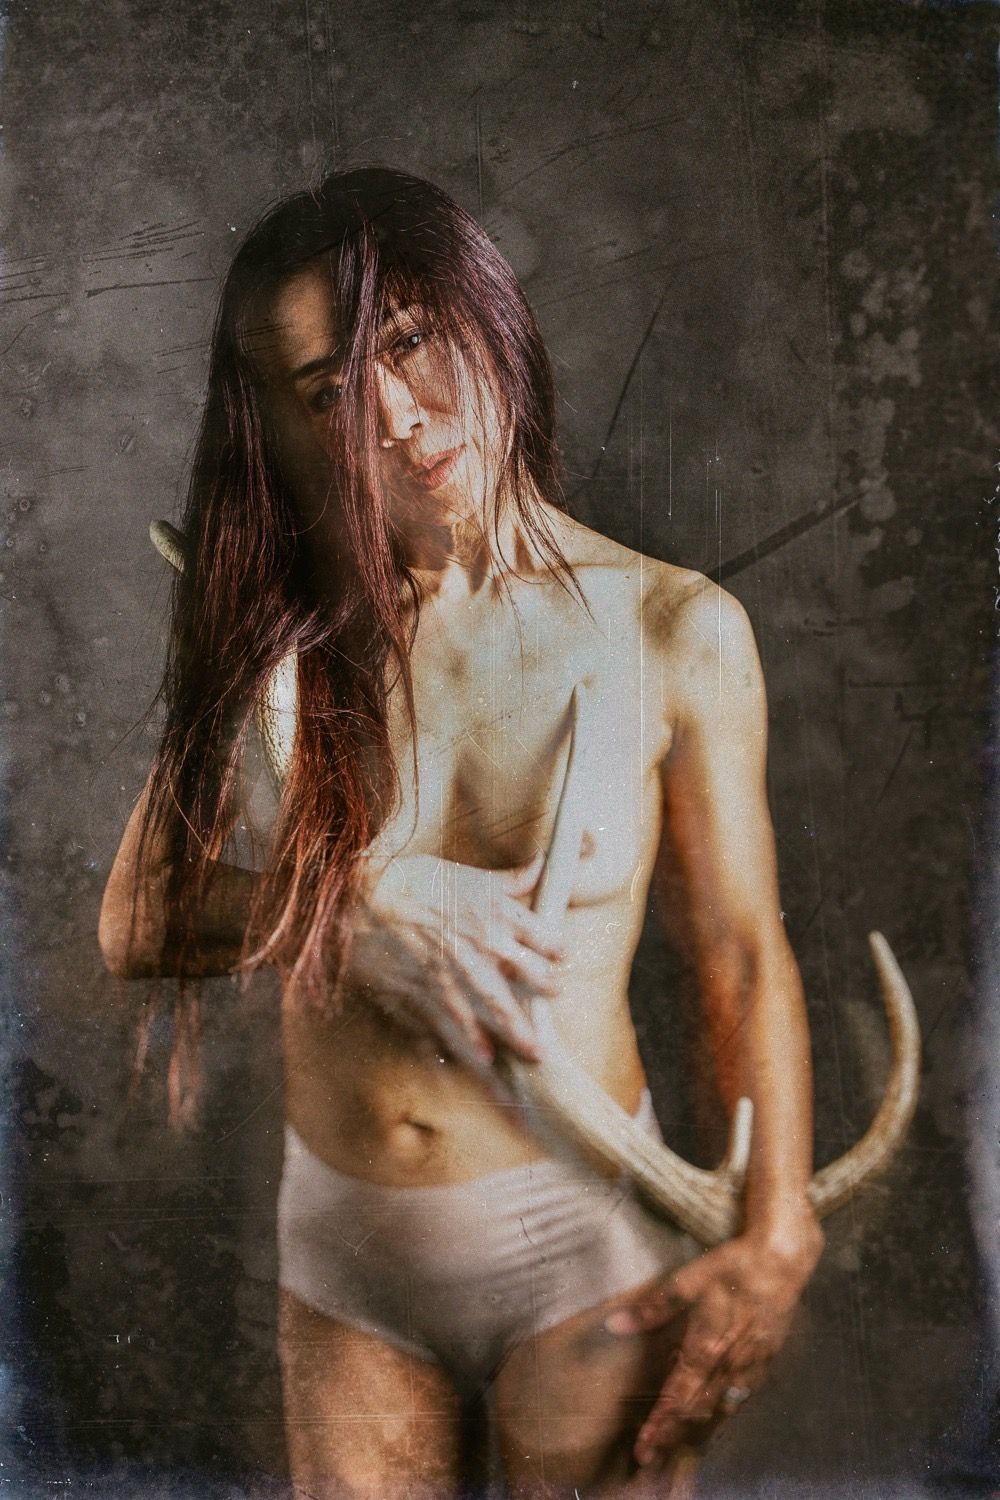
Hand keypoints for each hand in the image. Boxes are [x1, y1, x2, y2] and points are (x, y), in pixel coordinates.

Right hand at [349, 851, 563, 1068]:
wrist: (365, 897)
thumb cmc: (414, 880)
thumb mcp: (467, 873)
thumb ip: (508, 879)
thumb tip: (541, 864)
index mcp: (497, 913)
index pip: (543, 936)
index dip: (555, 949)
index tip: (561, 959)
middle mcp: (485, 944)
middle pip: (529, 976)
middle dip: (546, 992)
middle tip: (558, 997)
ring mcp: (459, 971)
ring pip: (497, 1006)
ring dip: (518, 1031)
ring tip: (534, 1052)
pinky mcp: (431, 991)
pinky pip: (457, 1020)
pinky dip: (472, 1040)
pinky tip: (485, 1058)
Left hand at [605, 1211, 823, 1465]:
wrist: (782, 1261)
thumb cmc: (733, 1266)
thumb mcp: (689, 1279)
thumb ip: (655, 1307)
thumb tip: (617, 1324)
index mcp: (708, 1346)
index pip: (679, 1396)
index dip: (660, 1424)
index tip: (643, 1448)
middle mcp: (730, 1364)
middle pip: (698, 1410)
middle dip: (674, 1435)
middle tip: (652, 1456)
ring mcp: (751, 1366)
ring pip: (722, 1408)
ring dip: (698, 1428)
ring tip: (677, 1445)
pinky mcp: (766, 1360)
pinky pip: (742, 1395)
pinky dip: (725, 1410)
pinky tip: (716, 1414)